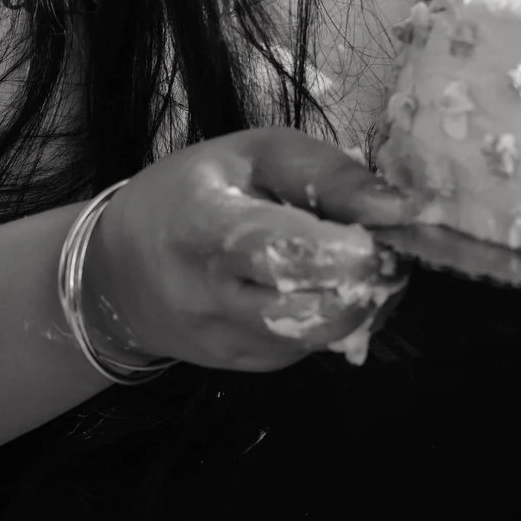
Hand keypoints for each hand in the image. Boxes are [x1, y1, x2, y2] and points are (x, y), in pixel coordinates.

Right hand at [85, 128, 416, 371]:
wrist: (117, 271)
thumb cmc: (191, 192)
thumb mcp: (253, 153)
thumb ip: (328, 173)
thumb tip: (402, 208)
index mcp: (204, 229)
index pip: (286, 254)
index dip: (350, 247)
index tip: (385, 226)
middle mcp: (210, 298)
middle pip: (315, 308)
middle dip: (372, 278)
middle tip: (388, 244)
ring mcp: (227, 343)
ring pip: (324, 336)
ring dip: (365, 300)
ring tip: (362, 260)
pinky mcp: (245, 367)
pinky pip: (314, 349)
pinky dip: (342, 318)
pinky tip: (334, 285)